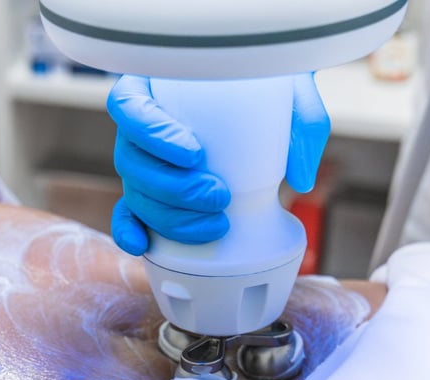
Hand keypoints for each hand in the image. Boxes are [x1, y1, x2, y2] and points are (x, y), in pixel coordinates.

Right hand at [107, 73, 330, 255]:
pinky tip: (143, 244)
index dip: (152, 133)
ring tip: (217, 222)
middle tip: (218, 196)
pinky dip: (129, 231)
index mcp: (156, 85)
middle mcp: (140, 125)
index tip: (194, 153)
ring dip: (169, 216)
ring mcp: (141, 162)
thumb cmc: (269, 88)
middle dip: (172, 188)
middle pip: (131, 159)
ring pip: (134, 192)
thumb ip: (304, 121)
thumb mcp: (292, 88)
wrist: (268, 107)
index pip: (130, 107)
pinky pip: (125, 215)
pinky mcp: (146, 193)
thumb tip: (300, 179)